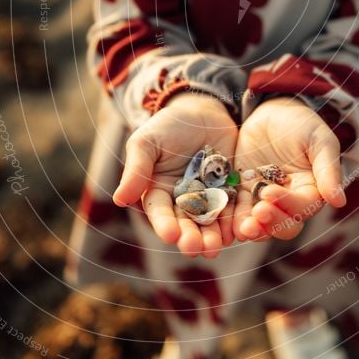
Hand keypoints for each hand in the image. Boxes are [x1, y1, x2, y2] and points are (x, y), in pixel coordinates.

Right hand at [113, 92, 237, 258]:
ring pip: (211, 222)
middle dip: (190, 237)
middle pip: (187, 223)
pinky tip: (240, 231)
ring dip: (213, 236)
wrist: (202, 110)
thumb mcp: (147, 142)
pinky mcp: (232, 190)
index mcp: (159, 192)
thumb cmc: (168, 125)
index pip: (160, 212)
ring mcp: (209, 197)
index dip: (165, 224)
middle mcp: (183, 201)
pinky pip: (235, 207)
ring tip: (216, 247)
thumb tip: (118, 199)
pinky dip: (237, 220)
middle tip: (195, 248)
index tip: (171, 235)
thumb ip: (137, 169)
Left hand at [232, 97, 345, 241]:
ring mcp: (264, 199)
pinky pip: (239, 212)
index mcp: (311, 190)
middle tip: (257, 213)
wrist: (270, 111)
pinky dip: (234, 221)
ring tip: (243, 227)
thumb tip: (339, 201)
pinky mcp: (244, 194)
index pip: (303, 207)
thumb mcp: (318, 140)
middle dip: (271, 223)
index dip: (288, 205)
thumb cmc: (300, 123)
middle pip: (284, 224)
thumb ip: (328, 169)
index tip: (269, 193)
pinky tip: (227, 221)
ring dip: (254, 229)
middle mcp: (289, 200)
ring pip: (262, 225)